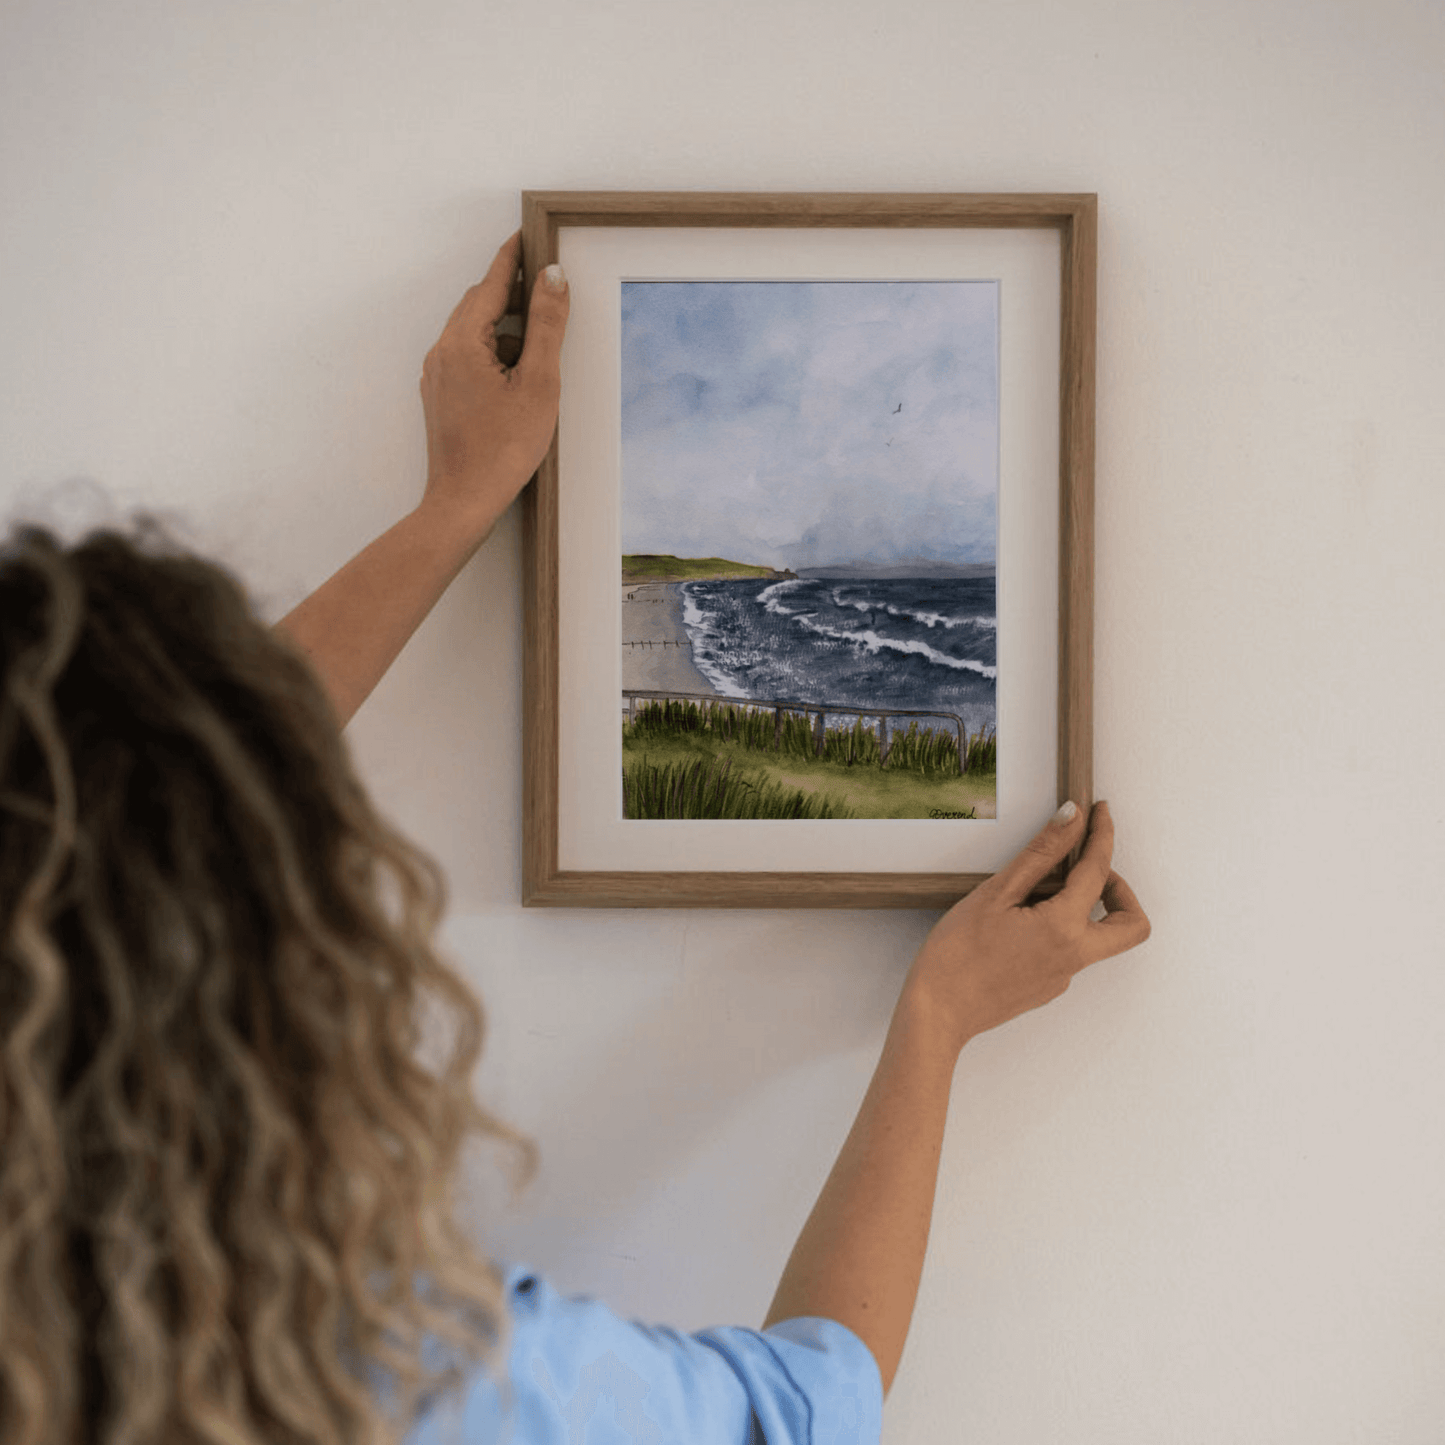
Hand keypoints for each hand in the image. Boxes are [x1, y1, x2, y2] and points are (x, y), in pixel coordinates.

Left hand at [418, 230, 569, 538]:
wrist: (463, 502)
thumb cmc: (502, 449)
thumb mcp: (538, 383)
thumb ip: (546, 325)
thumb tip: (553, 278)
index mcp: (462, 342)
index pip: (491, 284)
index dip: (513, 259)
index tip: (528, 236)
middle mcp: (442, 352)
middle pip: (479, 306)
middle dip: (511, 293)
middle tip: (544, 286)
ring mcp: (437, 376)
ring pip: (475, 334)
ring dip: (506, 331)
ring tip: (539, 351)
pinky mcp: (441, 397)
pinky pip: (468, 359)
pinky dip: (495, 355)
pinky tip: (518, 378)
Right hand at [901, 801, 1150, 1056]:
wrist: (938, 1012)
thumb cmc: (956, 954)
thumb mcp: (996, 892)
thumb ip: (1041, 854)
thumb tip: (1073, 819)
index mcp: (1064, 928)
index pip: (1098, 871)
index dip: (1102, 834)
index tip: (1100, 812)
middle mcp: (1074, 956)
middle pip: (1132, 924)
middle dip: (1122, 890)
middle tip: (1089, 868)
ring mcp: (1064, 976)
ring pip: (1098, 936)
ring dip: (1083, 907)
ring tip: (1033, 892)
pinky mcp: (1049, 986)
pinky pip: (1069, 950)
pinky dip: (1057, 926)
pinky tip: (1016, 920)